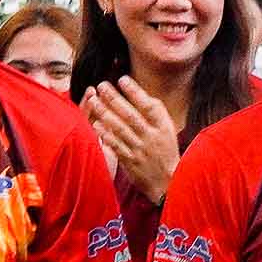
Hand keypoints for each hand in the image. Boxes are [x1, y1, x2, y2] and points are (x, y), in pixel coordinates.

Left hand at [84, 78, 180, 205]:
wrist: (167, 182)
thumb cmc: (166, 151)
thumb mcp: (168, 130)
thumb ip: (156, 113)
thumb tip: (141, 94)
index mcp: (163, 127)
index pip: (149, 106)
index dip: (136, 92)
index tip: (122, 79)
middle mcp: (152, 137)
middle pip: (131, 115)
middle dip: (115, 98)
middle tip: (102, 85)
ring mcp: (140, 150)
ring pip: (121, 129)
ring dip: (106, 113)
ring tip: (94, 100)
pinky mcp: (130, 161)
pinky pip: (116, 145)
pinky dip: (106, 134)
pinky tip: (95, 123)